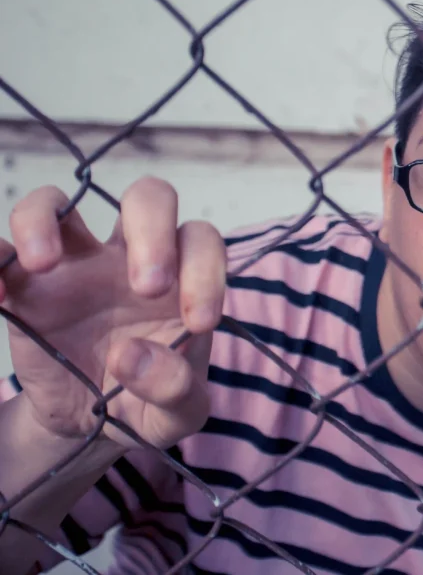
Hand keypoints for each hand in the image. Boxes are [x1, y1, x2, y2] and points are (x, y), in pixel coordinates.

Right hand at [0, 177, 225, 451]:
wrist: (94, 422)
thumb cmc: (148, 401)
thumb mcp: (178, 415)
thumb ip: (174, 388)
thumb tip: (131, 355)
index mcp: (181, 277)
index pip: (201, 241)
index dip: (206, 272)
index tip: (197, 323)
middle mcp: (130, 256)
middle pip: (147, 197)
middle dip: (152, 229)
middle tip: (148, 287)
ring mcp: (74, 265)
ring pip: (57, 203)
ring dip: (45, 220)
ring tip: (43, 264)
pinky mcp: (25, 287)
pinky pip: (0, 252)